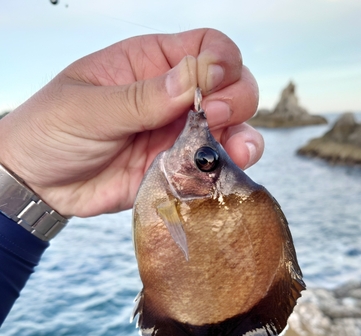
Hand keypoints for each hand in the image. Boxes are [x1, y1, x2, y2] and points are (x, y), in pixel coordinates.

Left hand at [0, 28, 263, 217]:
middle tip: (214, 118)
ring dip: (242, 137)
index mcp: (150, 64)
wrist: (39, 183)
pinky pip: (211, 167)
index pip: (207, 48)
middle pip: (230, 86)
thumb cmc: (51, 131)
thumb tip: (192, 81)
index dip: (222, 61)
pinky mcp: (175, 170)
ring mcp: (175, 135)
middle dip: (235, 99)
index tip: (211, 86)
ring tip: (234, 151)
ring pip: (231, 129)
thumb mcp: (88, 107)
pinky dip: (224, 170)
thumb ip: (140, 97)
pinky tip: (220, 172)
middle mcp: (171, 97)